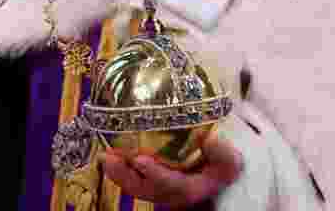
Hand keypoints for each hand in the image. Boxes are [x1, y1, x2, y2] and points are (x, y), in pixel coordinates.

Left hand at [99, 133, 242, 207]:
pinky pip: (132, 177)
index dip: (156, 175)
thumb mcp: (230, 160)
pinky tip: (109, 151)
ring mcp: (159, 188)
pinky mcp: (150, 180)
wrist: (216, 166)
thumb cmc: (221, 162)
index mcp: (192, 189)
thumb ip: (224, 154)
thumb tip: (210, 141)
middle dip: (125, 177)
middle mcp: (172, 194)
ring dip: (118, 173)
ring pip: (135, 186)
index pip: (173, 185)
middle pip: (145, 190)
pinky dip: (120, 167)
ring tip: (104, 156)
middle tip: (109, 158)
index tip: (140, 160)